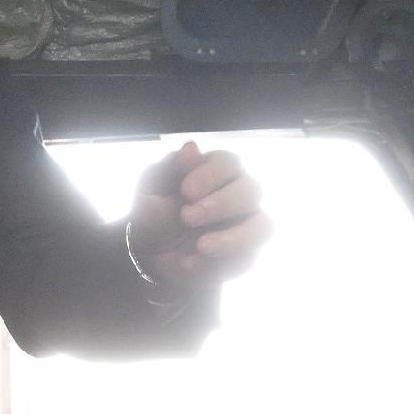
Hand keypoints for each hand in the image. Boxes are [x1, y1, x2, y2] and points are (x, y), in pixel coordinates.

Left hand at [128, 141, 268, 290]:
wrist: (151, 250)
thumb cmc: (155, 209)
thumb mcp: (152, 187)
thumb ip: (171, 169)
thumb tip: (191, 147)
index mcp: (219, 170)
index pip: (229, 163)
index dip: (211, 176)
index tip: (186, 191)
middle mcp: (241, 193)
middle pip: (251, 191)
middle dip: (221, 205)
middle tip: (187, 217)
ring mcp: (248, 224)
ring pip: (262, 227)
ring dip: (234, 239)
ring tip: (202, 247)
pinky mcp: (246, 254)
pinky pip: (245, 260)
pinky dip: (217, 265)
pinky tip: (188, 264)